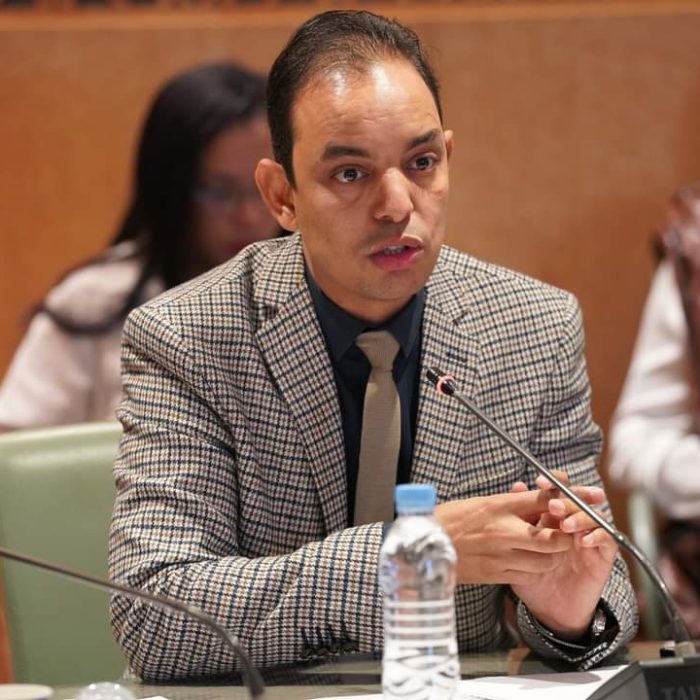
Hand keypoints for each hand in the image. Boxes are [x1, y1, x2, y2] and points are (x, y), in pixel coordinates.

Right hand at [434, 490, 572, 585]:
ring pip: (547, 560)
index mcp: (498, 505)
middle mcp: (504, 530)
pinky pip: (529, 575)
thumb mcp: (482, 502)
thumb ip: (513, 502)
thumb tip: (542, 499)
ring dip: (552, 555)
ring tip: (545, 548)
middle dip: (565, 535)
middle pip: (555, 536)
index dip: (571, 496)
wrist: (424, 544)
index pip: (545, 499)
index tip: (587, 496)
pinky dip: (535, 569)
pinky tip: (527, 561)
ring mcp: (501, 555)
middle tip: (563, 532)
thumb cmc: (451, 519)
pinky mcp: (496, 574)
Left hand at [509, 472, 616, 636]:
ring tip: (566, 525)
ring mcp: (588, 540)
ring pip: (594, 516)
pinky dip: (598, 536)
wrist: (549, 610)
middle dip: (567, 498)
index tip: (539, 482)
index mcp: (553, 518)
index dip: (553, 482)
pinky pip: (608, 540)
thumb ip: (517, 520)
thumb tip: (516, 486)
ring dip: (581, 516)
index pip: (559, 491)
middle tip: (553, 505)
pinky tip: (583, 541)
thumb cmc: (532, 577)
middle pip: (578, 500)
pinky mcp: (602, 558)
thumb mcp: (519, 548)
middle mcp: (573, 525)